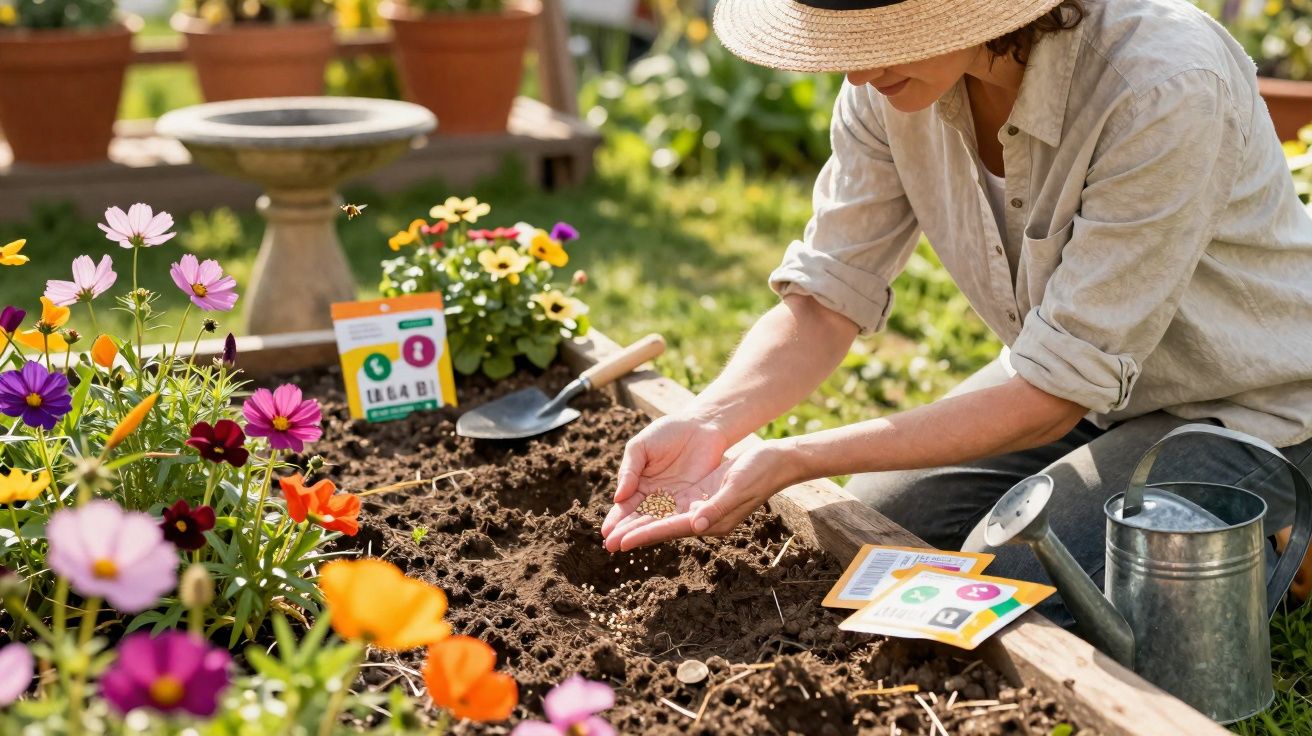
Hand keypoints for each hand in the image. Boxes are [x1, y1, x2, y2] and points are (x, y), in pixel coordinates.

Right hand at [600, 413, 731, 550]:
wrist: (701, 425)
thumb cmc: (667, 432)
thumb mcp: (641, 446)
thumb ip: (629, 469)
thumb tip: (617, 497)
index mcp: (638, 484)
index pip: (624, 507)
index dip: (615, 520)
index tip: (605, 532)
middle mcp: (654, 497)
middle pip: (638, 518)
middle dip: (625, 532)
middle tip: (612, 546)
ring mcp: (673, 500)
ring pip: (656, 521)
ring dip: (643, 534)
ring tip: (629, 546)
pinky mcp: (693, 501)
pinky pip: (679, 516)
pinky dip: (669, 526)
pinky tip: (659, 536)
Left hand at [602, 440, 799, 551]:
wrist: (776, 460)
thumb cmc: (760, 472)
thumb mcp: (736, 488)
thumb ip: (716, 508)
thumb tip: (695, 526)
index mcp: (711, 521)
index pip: (670, 529)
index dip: (644, 535)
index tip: (621, 542)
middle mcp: (704, 519)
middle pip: (662, 527)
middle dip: (635, 534)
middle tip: (607, 542)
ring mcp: (703, 508)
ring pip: (664, 517)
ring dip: (640, 523)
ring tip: (616, 530)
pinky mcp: (702, 496)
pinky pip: (673, 506)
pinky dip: (654, 508)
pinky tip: (639, 508)